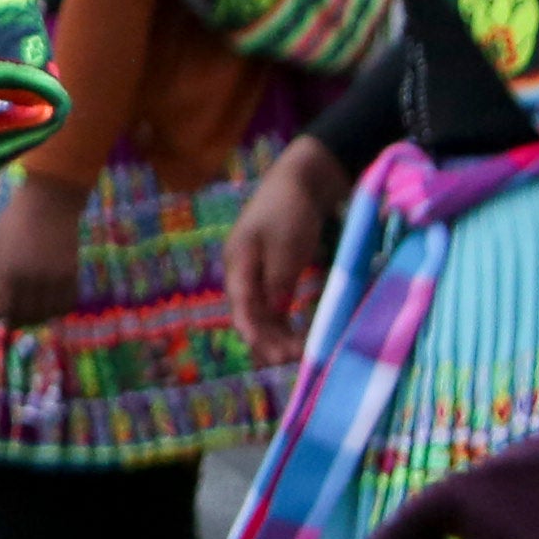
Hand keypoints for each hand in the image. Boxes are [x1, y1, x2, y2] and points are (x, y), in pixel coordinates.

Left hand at [0, 174, 89, 329]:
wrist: (50, 202)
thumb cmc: (15, 220)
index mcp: (7, 272)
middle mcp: (31, 280)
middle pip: (23, 316)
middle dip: (13, 320)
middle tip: (10, 317)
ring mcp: (54, 279)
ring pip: (45, 314)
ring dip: (35, 318)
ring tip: (29, 313)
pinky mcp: (71, 275)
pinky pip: (65, 304)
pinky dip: (56, 310)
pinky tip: (49, 305)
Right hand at [227, 136, 348, 360]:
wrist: (300, 180)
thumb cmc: (290, 209)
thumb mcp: (285, 245)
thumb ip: (278, 279)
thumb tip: (276, 311)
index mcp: (238, 264)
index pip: (242, 306)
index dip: (255, 332)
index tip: (272, 353)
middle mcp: (242, 273)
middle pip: (250, 315)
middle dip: (268, 340)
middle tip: (293, 358)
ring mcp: (256, 274)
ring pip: (262, 313)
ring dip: (277, 335)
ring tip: (298, 354)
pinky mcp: (272, 273)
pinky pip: (274, 306)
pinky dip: (284, 322)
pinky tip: (298, 336)